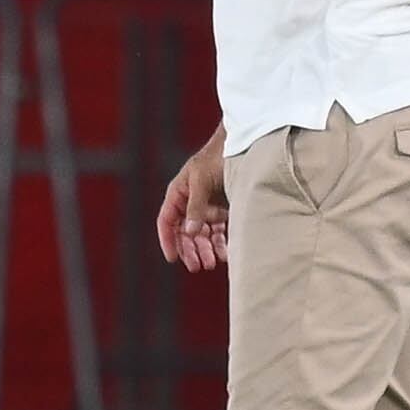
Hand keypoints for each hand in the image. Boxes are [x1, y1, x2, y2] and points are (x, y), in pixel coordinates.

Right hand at [154, 133, 229, 271]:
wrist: (243, 144)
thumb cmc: (218, 156)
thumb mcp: (202, 180)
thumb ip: (196, 205)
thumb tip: (190, 231)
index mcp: (178, 192)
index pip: (166, 221)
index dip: (167, 240)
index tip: (173, 258)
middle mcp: (190, 201)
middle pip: (184, 233)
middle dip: (191, 250)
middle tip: (199, 266)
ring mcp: (207, 206)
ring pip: (202, 235)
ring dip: (206, 249)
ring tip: (213, 262)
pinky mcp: (223, 209)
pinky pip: (218, 231)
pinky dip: (220, 242)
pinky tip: (226, 253)